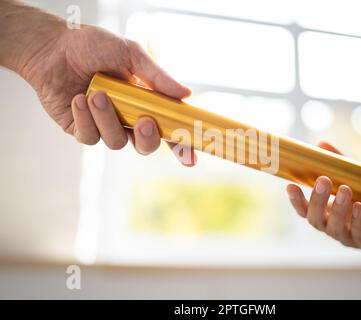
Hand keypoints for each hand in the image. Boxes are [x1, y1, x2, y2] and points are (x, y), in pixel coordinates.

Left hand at [6, 6, 194, 163]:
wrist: (52, 47)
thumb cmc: (93, 46)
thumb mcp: (130, 54)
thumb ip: (157, 76)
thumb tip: (186, 94)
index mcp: (145, 102)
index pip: (168, 128)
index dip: (181, 145)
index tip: (191, 159)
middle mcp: (127, 117)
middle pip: (146, 145)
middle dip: (148, 139)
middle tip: (144, 121)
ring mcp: (104, 125)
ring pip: (116, 142)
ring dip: (108, 120)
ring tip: (96, 94)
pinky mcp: (81, 129)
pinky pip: (89, 138)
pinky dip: (85, 120)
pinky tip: (78, 100)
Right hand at [286, 142, 360, 258]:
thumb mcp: (352, 182)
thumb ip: (337, 165)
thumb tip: (321, 144)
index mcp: (322, 214)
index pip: (303, 210)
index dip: (295, 200)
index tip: (291, 185)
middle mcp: (329, 227)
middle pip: (316, 218)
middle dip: (317, 200)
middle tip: (323, 180)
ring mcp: (347, 236)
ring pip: (336, 227)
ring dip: (339, 209)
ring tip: (345, 189)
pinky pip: (360, 233)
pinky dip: (358, 220)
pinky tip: (359, 207)